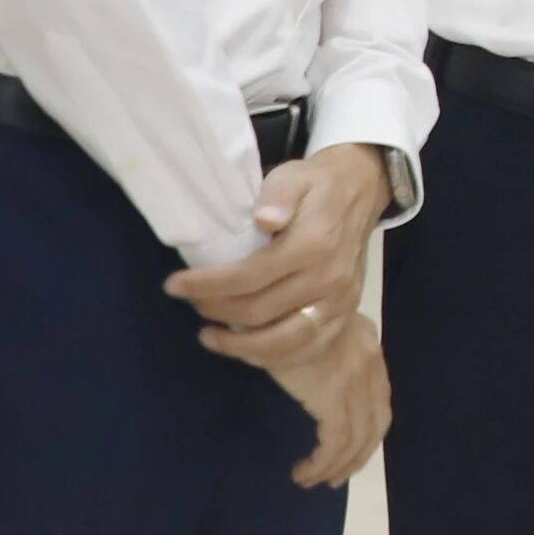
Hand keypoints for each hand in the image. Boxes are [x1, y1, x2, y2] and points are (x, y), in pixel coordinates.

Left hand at [168, 146, 394, 349]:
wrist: (359, 194)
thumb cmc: (315, 186)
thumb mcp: (293, 176)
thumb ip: (278, 196)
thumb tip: (263, 219)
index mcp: (313, 244)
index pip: (250, 275)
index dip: (208, 285)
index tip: (174, 285)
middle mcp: (328, 279)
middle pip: (261, 310)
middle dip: (216, 311)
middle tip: (190, 303)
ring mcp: (339, 303)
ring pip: (285, 341)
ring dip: (240, 346)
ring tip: (209, 337)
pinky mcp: (344, 317)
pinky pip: (307, 350)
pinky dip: (273, 358)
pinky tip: (246, 351)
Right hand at [216, 304, 386, 485]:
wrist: (274, 301)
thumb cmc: (280, 310)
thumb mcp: (308, 324)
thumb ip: (316, 345)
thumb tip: (305, 369)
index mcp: (366, 344)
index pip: (379, 395)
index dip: (369, 427)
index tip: (351, 447)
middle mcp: (368, 362)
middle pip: (376, 421)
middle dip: (358, 454)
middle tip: (336, 475)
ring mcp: (353, 379)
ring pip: (357, 438)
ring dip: (338, 466)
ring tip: (313, 480)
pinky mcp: (331, 396)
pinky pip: (334, 442)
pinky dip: (322, 463)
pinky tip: (305, 473)